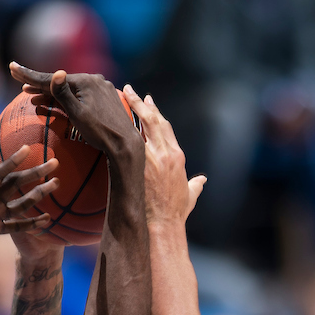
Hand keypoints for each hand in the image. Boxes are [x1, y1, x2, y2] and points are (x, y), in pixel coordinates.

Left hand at [0, 147, 58, 306]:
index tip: (28, 148)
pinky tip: (46, 219)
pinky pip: (16, 224)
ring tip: (56, 185)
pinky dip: (31, 221)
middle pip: (15, 185)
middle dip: (34, 173)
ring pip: (20, 203)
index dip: (12, 160)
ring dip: (38, 194)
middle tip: (55, 163)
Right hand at [10, 64, 141, 159]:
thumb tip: (56, 73)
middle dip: (40, 85)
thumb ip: (64, 95)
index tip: (12, 68)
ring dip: (54, 94)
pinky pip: (82, 96)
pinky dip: (69, 99)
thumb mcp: (78, 115)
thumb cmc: (100, 132)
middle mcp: (95, 80)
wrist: (125, 144)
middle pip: (61, 82)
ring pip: (72, 89)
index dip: (29, 75)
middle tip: (20, 84)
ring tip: (35, 97)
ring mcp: (102, 88)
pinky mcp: (107, 98)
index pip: (51, 79)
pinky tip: (62, 104)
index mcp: (85, 81)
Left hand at [122, 87, 205, 224]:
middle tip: (131, 91)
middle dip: (142, 104)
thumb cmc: (176, 213)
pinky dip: (122, 126)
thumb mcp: (190, 196)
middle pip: (154, 120)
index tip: (149, 103)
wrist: (164, 224)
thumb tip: (202, 180)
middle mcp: (166, 152)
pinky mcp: (139, 165)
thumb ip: (195, 185)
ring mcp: (152, 157)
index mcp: (178, 156)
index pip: (166, 128)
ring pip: (141, 125)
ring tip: (120, 96)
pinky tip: (113, 118)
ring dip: (131, 109)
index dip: (157, 114)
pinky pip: (128, 140)